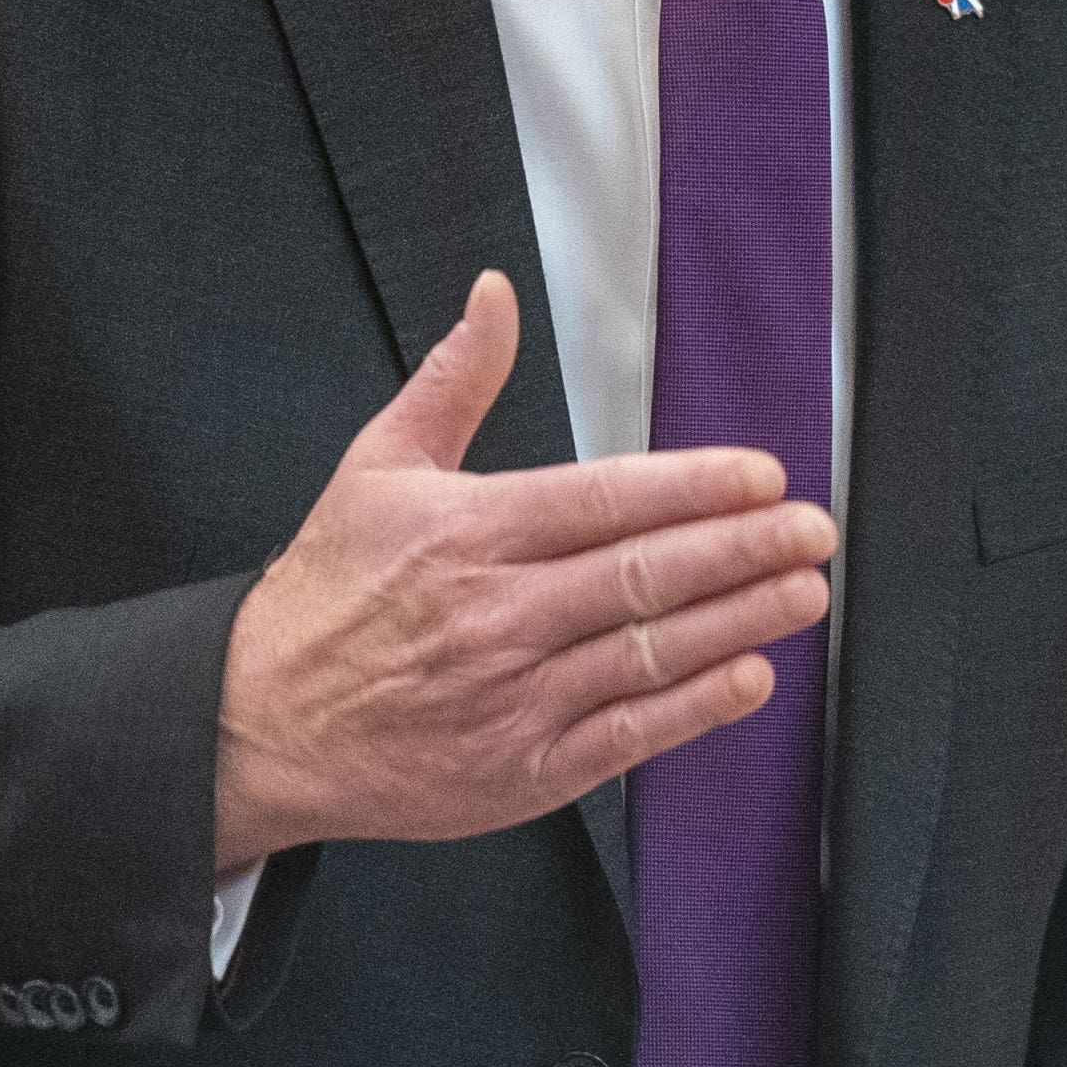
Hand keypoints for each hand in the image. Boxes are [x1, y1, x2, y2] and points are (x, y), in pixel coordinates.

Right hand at [211, 271, 837, 870]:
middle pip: (644, 574)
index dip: (695, 486)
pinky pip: (625, 735)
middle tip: (812, 529)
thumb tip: (493, 294)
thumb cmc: (324, 594)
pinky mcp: (519, 772)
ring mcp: (512, 697)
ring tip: (802, 593)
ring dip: (737, 621)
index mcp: (472, 532)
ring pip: (647, 652)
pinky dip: (693, 708)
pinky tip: (748, 678)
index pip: (607, 500)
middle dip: (742, 548)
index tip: (763, 475)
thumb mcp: (376, 467)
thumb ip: (454, 380)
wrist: (254, 724)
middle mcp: (499, 612)